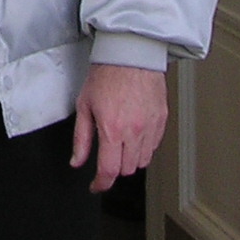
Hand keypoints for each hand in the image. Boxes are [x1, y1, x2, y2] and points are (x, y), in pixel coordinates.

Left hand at [70, 63, 167, 192]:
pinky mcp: (161, 120)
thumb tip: (77, 160)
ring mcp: (151, 126)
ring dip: (130, 159)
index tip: (96, 185)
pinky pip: (154, 145)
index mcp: (113, 129)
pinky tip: (134, 134)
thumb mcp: (84, 106)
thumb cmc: (106, 75)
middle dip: (114, 168)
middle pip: (127, 169)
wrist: (130, 54)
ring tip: (121, 144)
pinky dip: (144, 147)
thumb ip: (81, 138)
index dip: (101, 184)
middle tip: (106, 156)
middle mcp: (134, 131)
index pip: (109, 170)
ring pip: (143, 161)